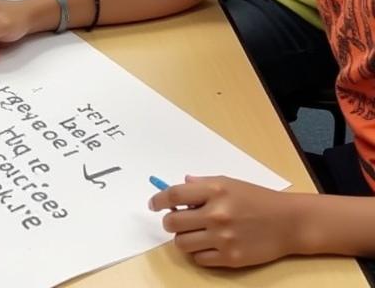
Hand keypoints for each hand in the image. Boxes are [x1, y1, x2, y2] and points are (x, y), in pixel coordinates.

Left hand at [150, 176, 297, 267]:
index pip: (173, 195)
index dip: (158, 200)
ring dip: (182, 238)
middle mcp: (216, 214)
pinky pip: (199, 259)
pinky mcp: (231, 259)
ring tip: (192, 233)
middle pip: (173, 222)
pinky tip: (206, 245)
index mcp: (214, 191)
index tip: (153, 204)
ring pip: (182, 244)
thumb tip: (179, 185)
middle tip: (175, 221)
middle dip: (169, 222)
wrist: (288, 222)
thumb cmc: (256, 198)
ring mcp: (223, 239)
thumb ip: (201, 185)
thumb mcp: (228, 183)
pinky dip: (198, 253)